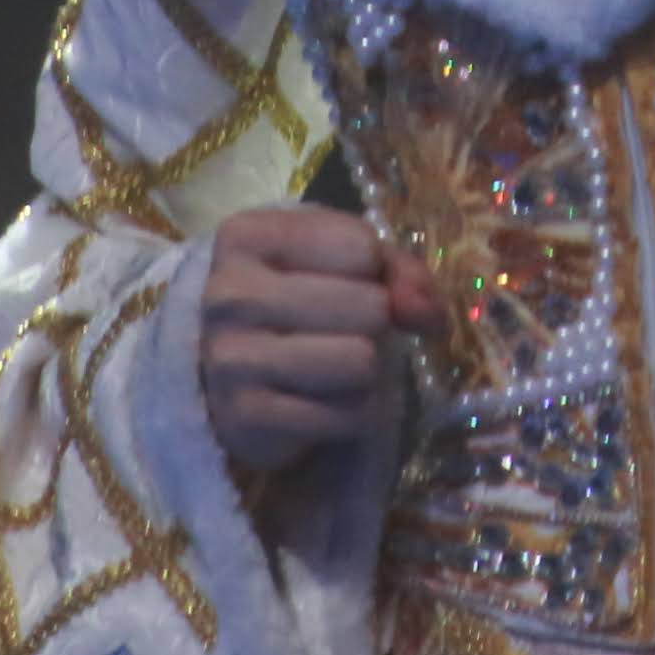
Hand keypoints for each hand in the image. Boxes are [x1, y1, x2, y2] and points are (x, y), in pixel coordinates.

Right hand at [198, 203, 444, 474]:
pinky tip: (322, 401)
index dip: (371, 269)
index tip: (342, 281)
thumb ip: (398, 271)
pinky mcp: (247, 418)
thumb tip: (427, 314)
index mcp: (247, 236)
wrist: (227, 375)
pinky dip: (352, 413)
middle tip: (342, 330)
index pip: (361, 247)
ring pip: (360, 362)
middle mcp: (229, 293)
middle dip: (372, 323)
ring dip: (366, 371)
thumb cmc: (298, 299)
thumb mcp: (345, 262)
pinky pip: (348, 415)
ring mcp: (232, 358)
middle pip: (368, 307)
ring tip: (334, 365)